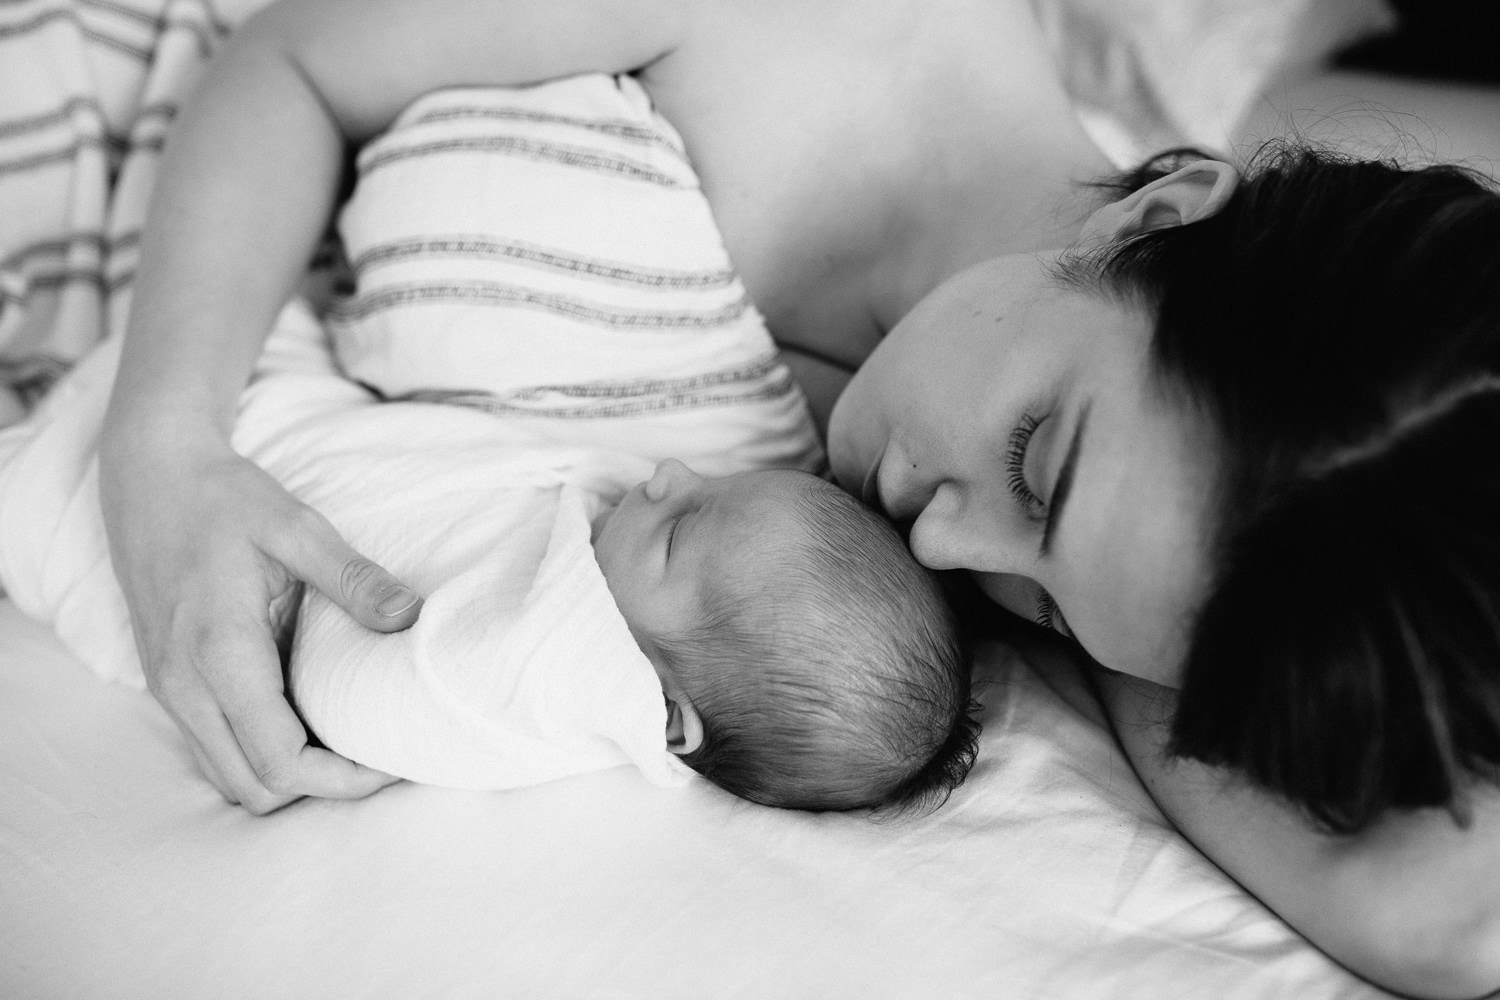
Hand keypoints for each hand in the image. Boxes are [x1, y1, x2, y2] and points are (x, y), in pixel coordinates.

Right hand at [100, 436, 418, 813]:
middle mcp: (184, 686)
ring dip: (289, 776)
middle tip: (381, 756)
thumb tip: (411, 618)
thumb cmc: (223, 498)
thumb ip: (354, 578)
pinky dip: (260, 754)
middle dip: (322, 789)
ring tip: (349, 742)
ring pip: (230, 778)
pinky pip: (215, 749)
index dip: (344, 780)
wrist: (149, 475)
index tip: (394, 763)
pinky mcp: (169, 683)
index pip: (280, 762)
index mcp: (219, 654)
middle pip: (255, 789)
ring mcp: (170, 690)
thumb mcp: (298, 527)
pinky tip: (307, 720)